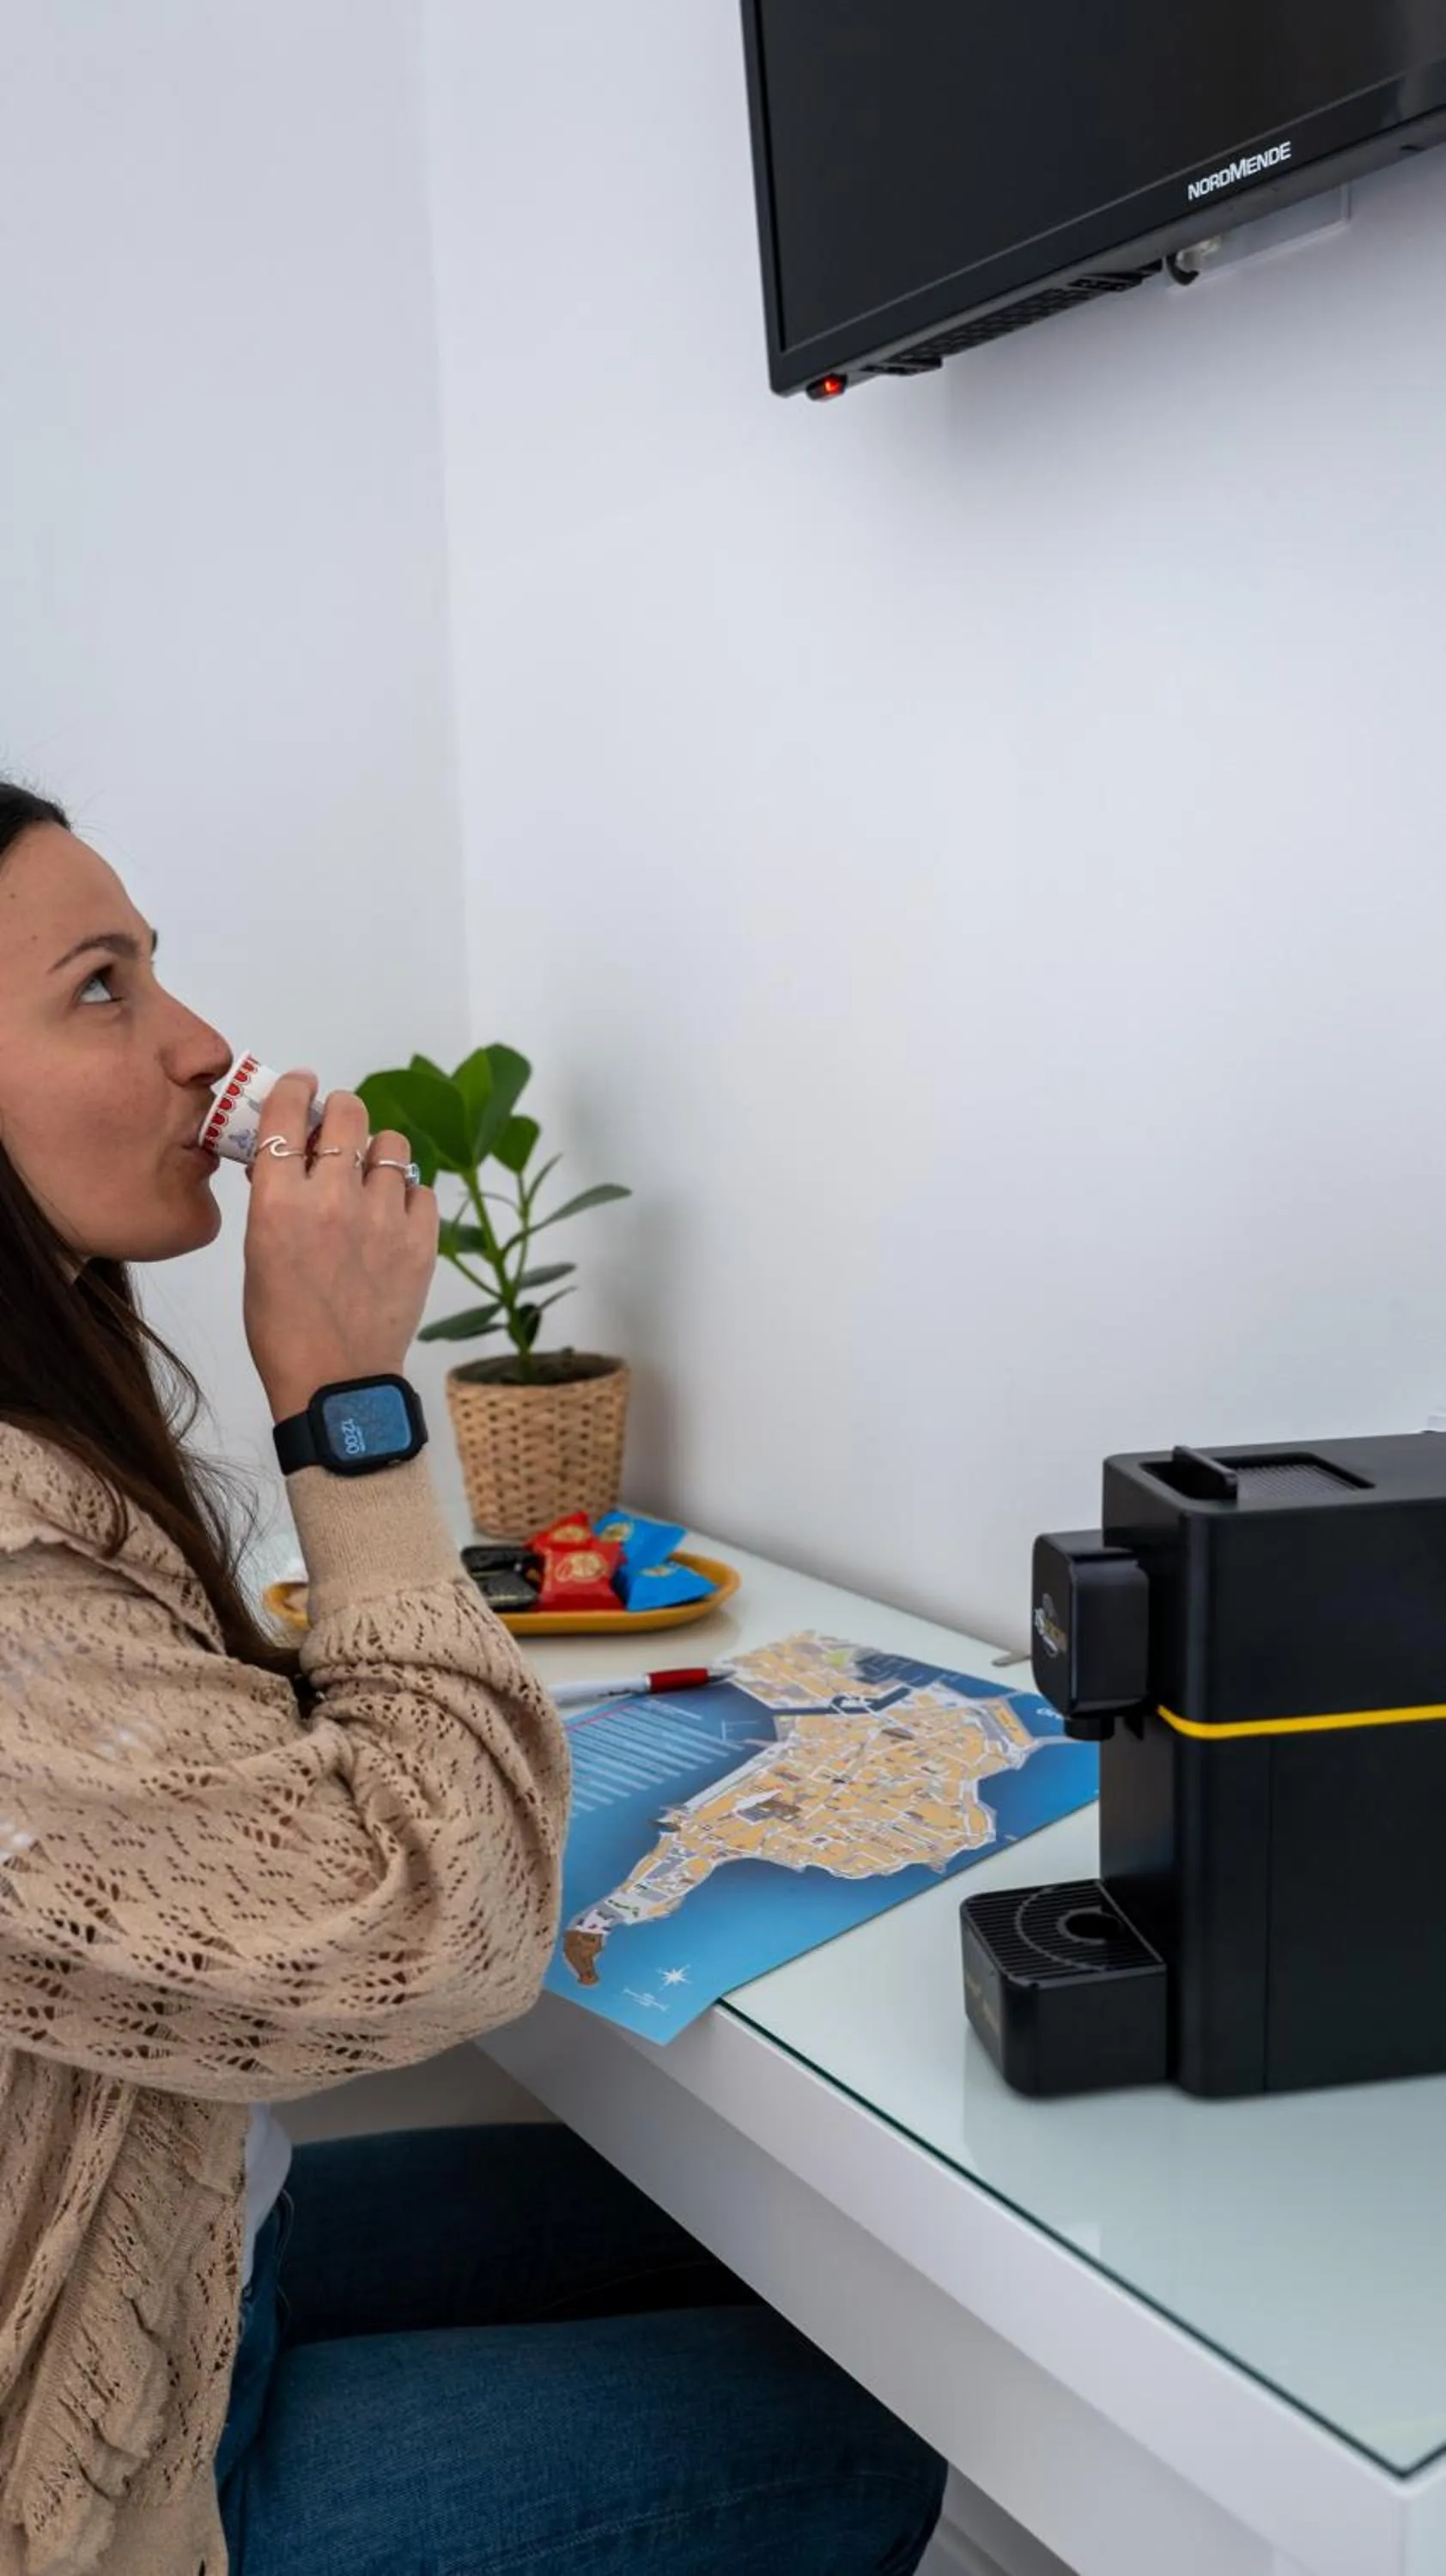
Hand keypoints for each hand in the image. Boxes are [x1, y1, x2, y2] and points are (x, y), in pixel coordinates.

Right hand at [243, 1070, 439, 1425]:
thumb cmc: (282, 1325)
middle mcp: (332, 1198)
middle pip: (348, 1112)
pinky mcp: (421, 1240)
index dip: (294, 1088)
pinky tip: (393, 1218)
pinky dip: (408, 1196)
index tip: (301, 1085)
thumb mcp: (258, 1252)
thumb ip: (275, 1197)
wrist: (334, 1381)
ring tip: (369, 1176)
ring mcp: (383, 1217)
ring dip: (377, 1152)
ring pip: (391, 1144)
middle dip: (339, 1111)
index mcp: (278, 1201)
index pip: (285, 1111)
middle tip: (337, 1129)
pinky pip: (422, 1189)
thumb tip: (289, 1155)